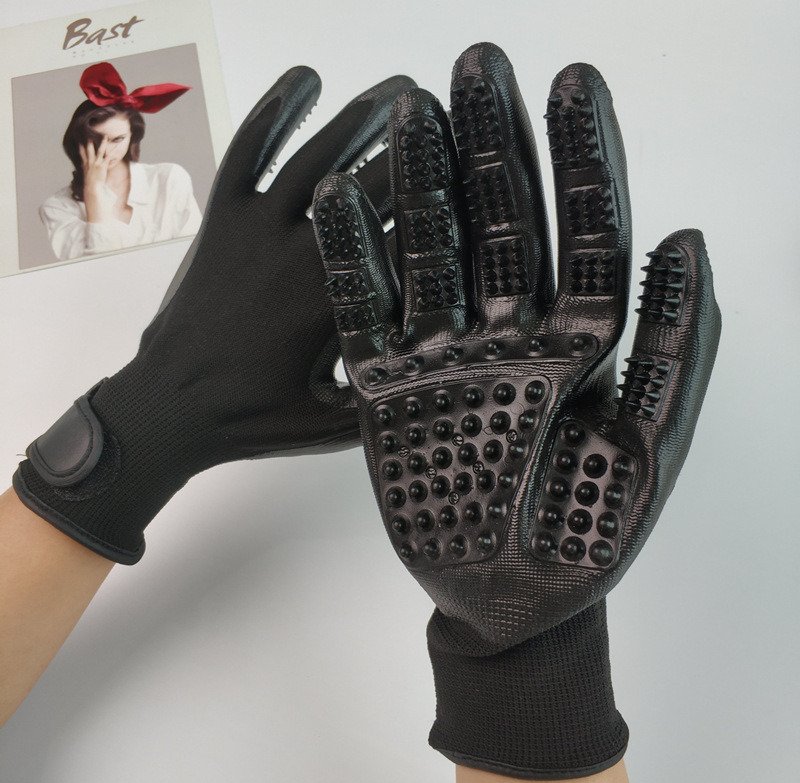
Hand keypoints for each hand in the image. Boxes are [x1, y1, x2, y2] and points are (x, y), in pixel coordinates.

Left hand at [14, 66, 412, 563]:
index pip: (408, 240)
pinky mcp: (222, 218)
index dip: (449, 202)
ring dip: (362, 117)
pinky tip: (306, 78)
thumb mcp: (332, 423)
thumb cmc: (254, 419)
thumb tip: (446, 372)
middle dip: (419, 147)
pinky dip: (277, 110)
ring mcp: (255, 229)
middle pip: (372, 185)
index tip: (481, 174)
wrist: (168, 407)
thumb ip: (386, 392)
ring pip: (317, 154)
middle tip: (453, 116)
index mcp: (336, 302)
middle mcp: (299, 254)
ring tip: (402, 90)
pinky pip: (248, 151)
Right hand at [79, 139, 109, 194]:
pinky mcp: (102, 166)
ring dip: (103, 143)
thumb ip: (86, 173)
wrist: (92, 188)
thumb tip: (85, 171)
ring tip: (105, 137)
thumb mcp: (87, 177)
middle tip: (90, 135)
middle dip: (90, 143)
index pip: (82, 155)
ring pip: (100, 151)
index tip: (80, 142)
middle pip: (89, 150)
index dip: (81, 148)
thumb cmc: (90, 185)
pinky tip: (116, 149)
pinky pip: (108, 158)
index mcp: (86, 165)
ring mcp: (96, 164)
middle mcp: (90, 163)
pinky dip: (113, 153)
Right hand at [313, 42, 719, 777]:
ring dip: (421, 184)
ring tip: (410, 111)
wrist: (511, 599)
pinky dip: (352, 262)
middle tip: (479, 63)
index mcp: (583, 345)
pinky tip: (341, 201)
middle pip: (503, 226)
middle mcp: (513, 337)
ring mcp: (447, 358)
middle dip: (495, 145)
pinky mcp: (388, 390)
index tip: (574, 82)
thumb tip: (685, 239)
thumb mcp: (647, 450)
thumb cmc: (586, 537)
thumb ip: (671, 349)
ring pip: (433, 255)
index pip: (588, 233)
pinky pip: (365, 316)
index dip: (584, 158)